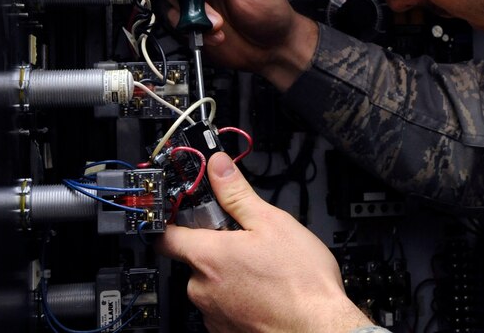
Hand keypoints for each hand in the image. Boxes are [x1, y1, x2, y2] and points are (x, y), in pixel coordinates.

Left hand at [157, 153, 373, 332]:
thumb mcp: (272, 222)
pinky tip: (266, 287)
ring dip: (230, 271)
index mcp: (208, 257)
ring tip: (264, 266)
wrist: (318, 329)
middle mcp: (202, 289)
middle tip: (248, 238)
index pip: (165, 235)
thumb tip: (218, 167)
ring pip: (212, 282)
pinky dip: (240, 293)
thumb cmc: (301, 281)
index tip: (183, 207)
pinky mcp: (226, 331)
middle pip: (195, 258)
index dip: (172, 218)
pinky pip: (224, 304)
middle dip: (217, 245)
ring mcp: (213, 314)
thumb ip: (237, 193)